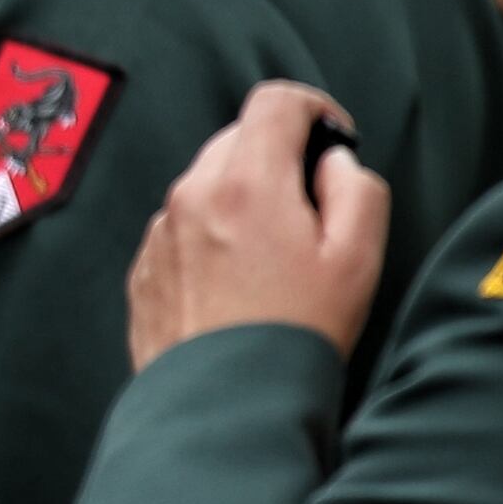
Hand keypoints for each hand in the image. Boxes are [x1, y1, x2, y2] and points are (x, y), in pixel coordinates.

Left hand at [126, 78, 388, 370]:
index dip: (313, 107)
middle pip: (237, 139)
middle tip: (311, 208)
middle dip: (278, 156)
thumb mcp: (358, 257)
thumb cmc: (297, 331)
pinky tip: (239, 281)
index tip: (333, 134)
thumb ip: (356, 190)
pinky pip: (182, 226)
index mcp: (246, 182)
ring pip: (206, 184)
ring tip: (276, 257)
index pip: (274, 102)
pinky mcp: (144, 266)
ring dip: (242, 197)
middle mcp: (192, 195)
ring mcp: (161, 231)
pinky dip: (212, 233)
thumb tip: (335, 162)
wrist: (226, 401)